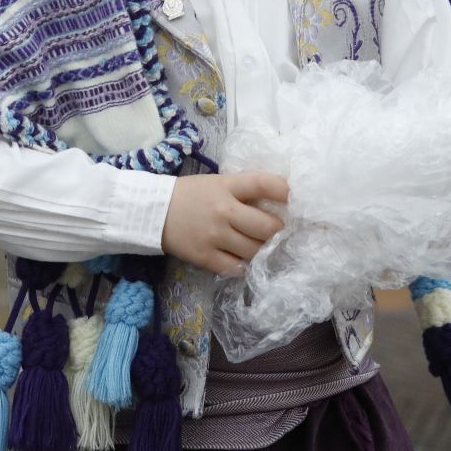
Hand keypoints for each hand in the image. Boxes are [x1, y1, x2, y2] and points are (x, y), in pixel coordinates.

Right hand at [160, 172, 289, 275]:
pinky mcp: (205, 256)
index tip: (299, 198)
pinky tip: (242, 259)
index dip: (287, 191)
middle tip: (279, 231)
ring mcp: (214, 236)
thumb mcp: (218, 183)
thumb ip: (244, 191)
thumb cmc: (190, 194)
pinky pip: (236, 267)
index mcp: (227, 186)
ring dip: (263, 249)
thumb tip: (279, 203)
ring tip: (260, 246)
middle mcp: (224, 211)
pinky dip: (244, 265)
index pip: (263, 184)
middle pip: (267, 226)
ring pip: (255, 250)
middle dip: (279, 230)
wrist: (151, 212)